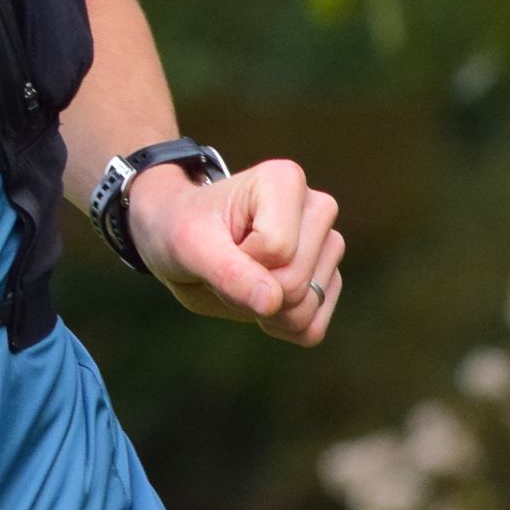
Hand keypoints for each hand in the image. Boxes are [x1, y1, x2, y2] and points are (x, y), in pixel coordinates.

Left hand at [128, 156, 342, 345]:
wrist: (181, 241)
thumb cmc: (181, 230)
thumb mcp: (189, 246)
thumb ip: (229, 272)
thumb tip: (272, 302)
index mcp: (286, 181)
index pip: (277, 249)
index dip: (239, 260)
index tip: (220, 242)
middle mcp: (317, 209)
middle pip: (296, 281)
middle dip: (249, 288)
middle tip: (226, 264)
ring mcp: (327, 245)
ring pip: (308, 307)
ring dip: (263, 311)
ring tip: (242, 277)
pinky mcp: (328, 280)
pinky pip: (312, 328)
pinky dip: (280, 327)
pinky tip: (260, 300)